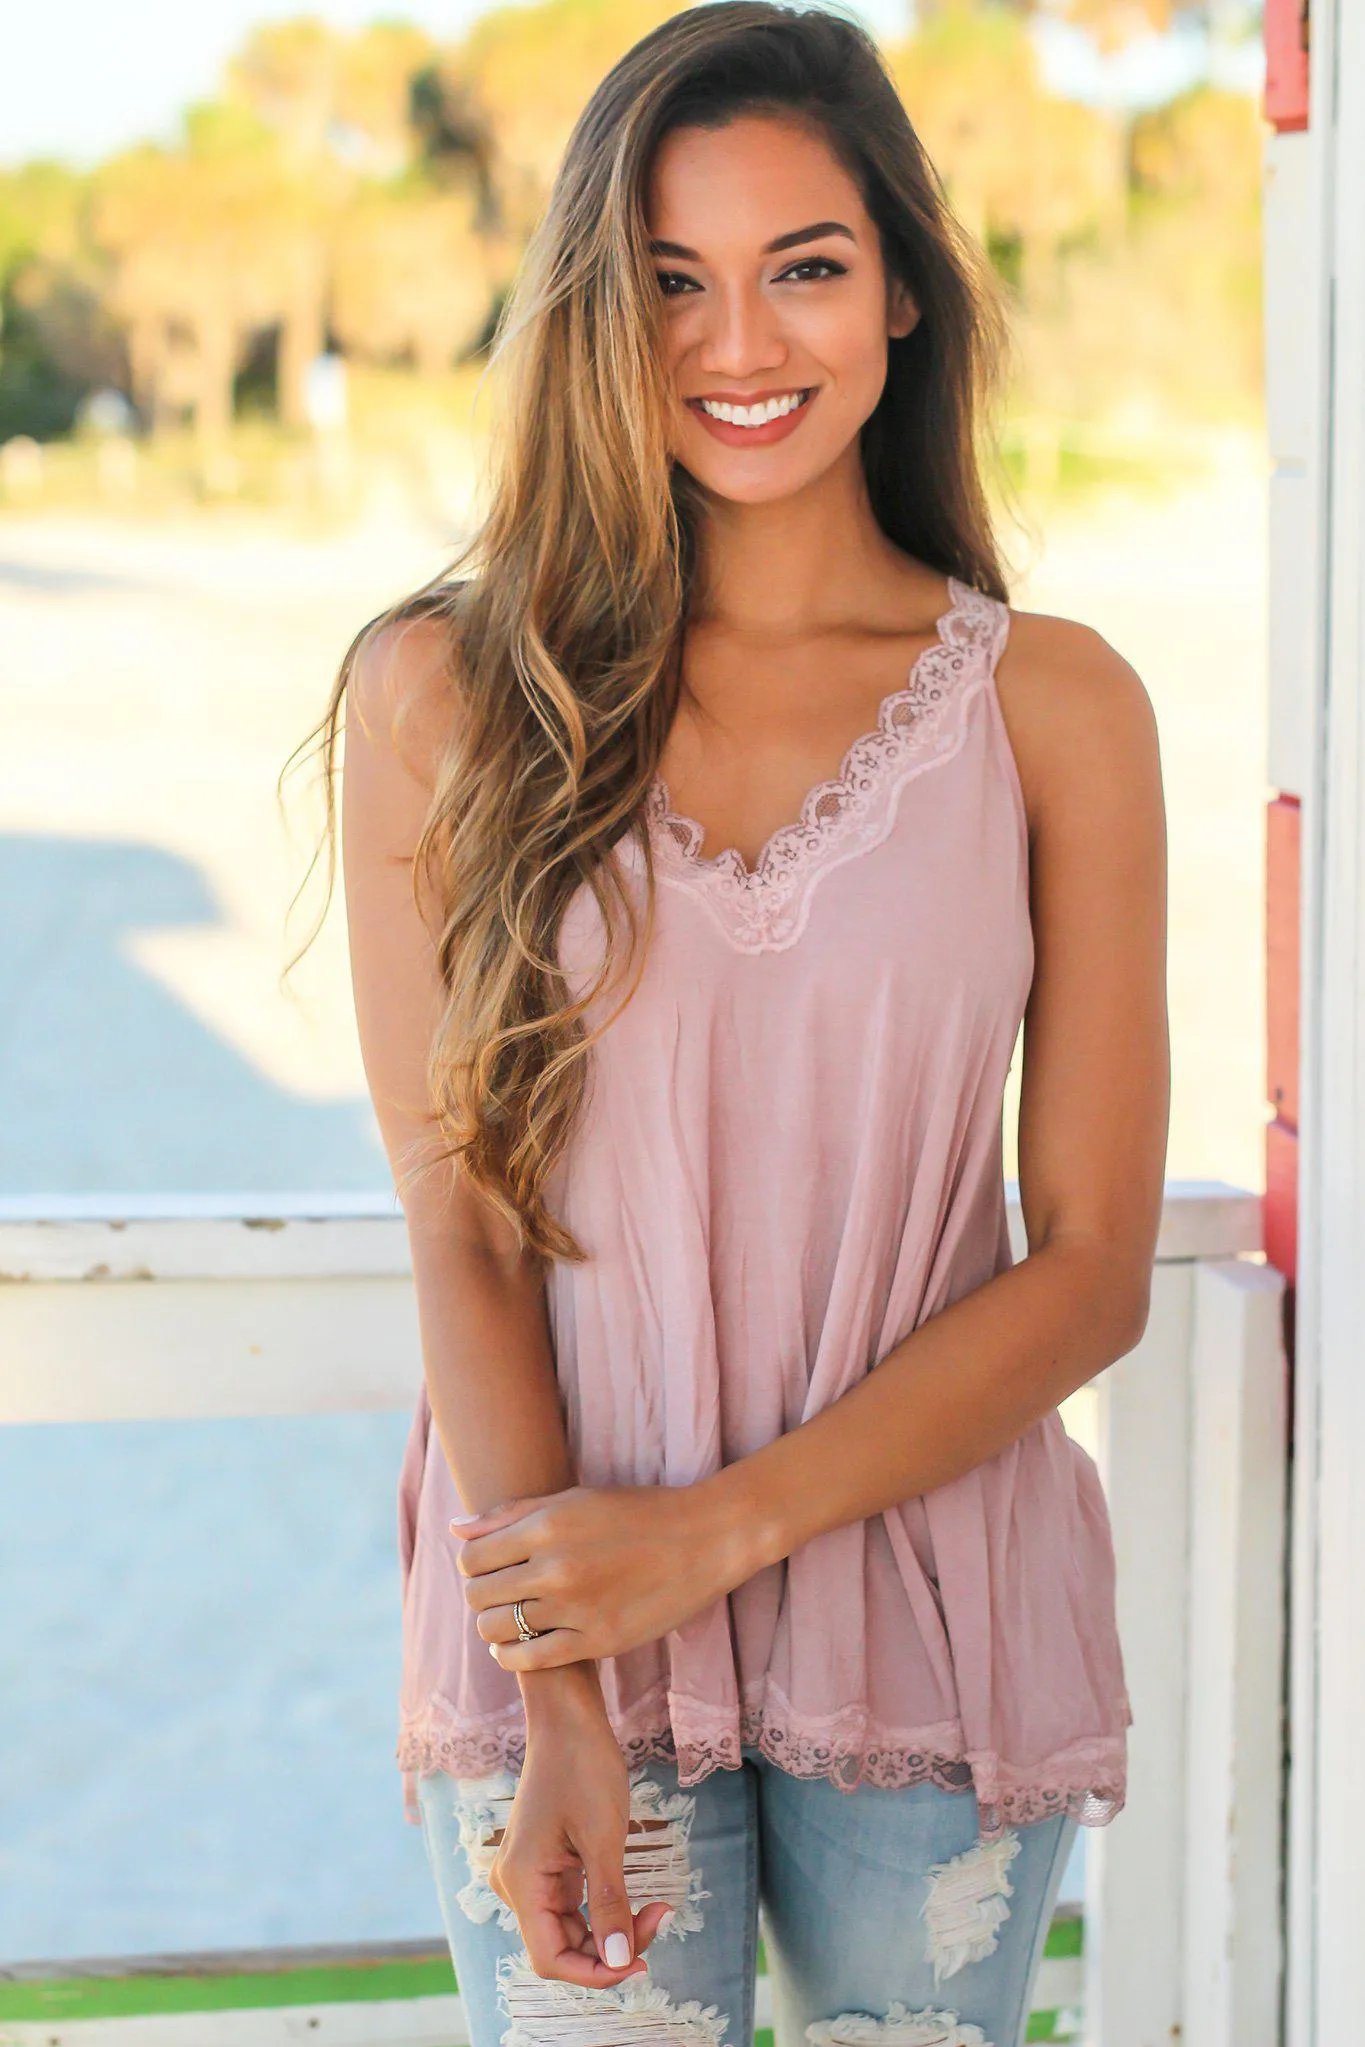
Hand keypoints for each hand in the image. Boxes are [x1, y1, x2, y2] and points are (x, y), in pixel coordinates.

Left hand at [450, 1480, 756, 1669]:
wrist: (705, 1539)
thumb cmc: (638, 1511)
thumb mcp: (575, 1499)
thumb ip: (513, 1513)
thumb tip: (456, 1528)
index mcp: (547, 1526)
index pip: (472, 1556)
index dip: (472, 1562)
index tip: (489, 1564)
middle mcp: (556, 1568)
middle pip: (478, 1595)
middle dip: (480, 1594)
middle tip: (501, 1590)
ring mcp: (576, 1608)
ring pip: (497, 1630)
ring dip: (494, 1626)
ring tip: (511, 1616)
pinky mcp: (597, 1641)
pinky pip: (530, 1660)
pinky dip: (512, 1655)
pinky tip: (519, 1644)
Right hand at [492, 1678, 673, 1982]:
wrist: (569, 1716)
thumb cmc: (583, 1766)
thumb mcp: (603, 1837)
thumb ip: (609, 1904)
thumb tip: (620, 1961)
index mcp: (522, 1882)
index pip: (551, 1958)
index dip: (595, 1973)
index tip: (642, 1965)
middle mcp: (517, 1884)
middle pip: (563, 1945)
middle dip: (613, 1946)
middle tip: (661, 1917)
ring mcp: (529, 1873)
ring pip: (570, 1927)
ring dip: (612, 1928)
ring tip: (656, 1907)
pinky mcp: (545, 1862)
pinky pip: (572, 1904)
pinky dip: (604, 1908)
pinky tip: (634, 1898)